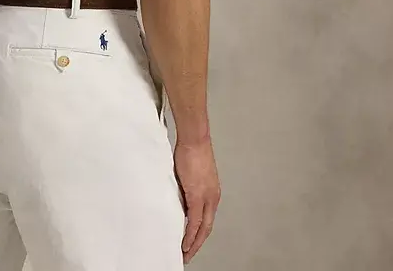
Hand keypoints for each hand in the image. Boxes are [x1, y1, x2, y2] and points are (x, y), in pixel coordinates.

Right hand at [173, 138, 220, 263]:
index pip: (207, 219)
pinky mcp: (197, 195)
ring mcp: (207, 197)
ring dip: (194, 243)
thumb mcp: (191, 173)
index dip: (200, 233)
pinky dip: (190, 235)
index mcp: (212, 192)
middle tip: (188, 254)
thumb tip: (180, 198)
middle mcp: (213, 197)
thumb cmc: (192, 150)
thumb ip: (188, 188)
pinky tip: (185, 243)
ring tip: (185, 253)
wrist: (194, 139)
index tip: (192, 242)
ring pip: (203, 228)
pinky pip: (194, 221)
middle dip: (198, 244)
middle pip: (207, 228)